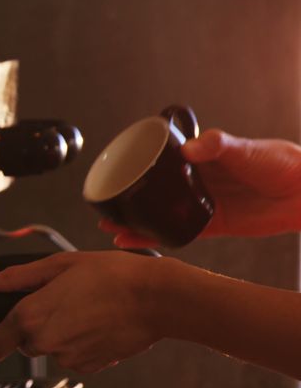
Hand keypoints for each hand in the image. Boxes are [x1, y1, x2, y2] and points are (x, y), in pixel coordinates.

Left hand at [0, 251, 181, 372]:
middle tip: (61, 302)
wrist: (156, 299)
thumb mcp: (57, 265)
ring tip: (84, 308)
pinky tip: (97, 323)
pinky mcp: (90, 367)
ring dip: (60, 334)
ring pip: (51, 349)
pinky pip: (74, 356)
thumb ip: (15, 278)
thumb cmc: (111, 276)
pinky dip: (80, 343)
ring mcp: (68, 358)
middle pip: (24, 344)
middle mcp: (45, 343)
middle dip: (34, 327)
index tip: (2, 330)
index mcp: (30, 317)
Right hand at [100, 129, 300, 246]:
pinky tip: (139, 241)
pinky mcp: (215, 225)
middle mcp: (200, 181)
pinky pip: (180, 233)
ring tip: (113, 227)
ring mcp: (205, 204)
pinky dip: (159, 238)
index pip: (162, 162)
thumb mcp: (246, 148)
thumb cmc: (283, 162)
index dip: (138, 167)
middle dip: (130, 198)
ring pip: (163, 214)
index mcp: (203, 158)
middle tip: (105, 204)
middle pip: (156, 190)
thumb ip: (217, 146)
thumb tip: (190, 148)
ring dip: (138, 222)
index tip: (115, 171)